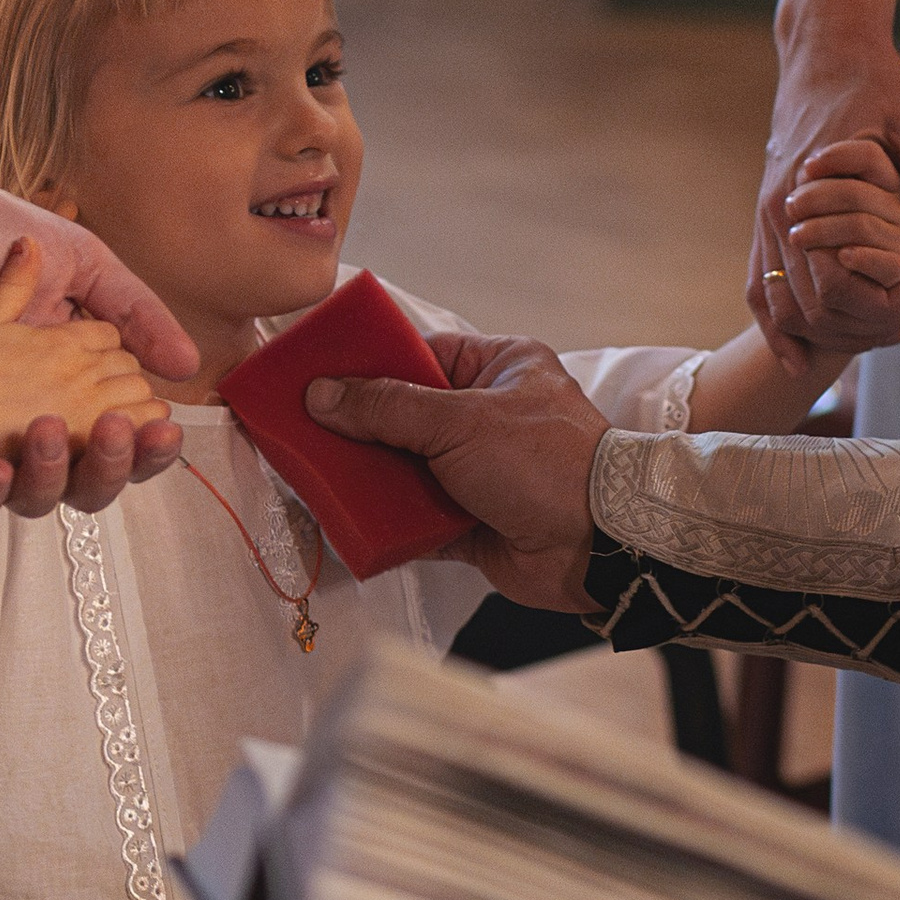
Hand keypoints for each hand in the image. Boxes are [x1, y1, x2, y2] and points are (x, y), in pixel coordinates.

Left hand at [0, 177, 193, 515]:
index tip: (160, 426)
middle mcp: (33, 414)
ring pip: (36, 497)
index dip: (146, 442)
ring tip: (50, 433)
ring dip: (53, 477)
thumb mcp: (78, 262)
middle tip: (116, 431)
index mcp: (70, 378)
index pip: (123, 433)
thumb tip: (187, 365)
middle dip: (113, 465)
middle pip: (90, 476)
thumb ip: (135, 311)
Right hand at [305, 334, 607, 612]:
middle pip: (405, 416)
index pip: (420, 355)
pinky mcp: (471, 523)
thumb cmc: (545, 463)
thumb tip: (323, 395)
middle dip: (358, 429)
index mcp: (498, 368)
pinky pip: (415, 519)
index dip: (368, 364)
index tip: (316, 373)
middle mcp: (488, 417)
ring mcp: (479, 472)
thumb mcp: (460, 421)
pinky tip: (344, 521)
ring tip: (311, 475)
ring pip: (405, 470)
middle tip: (300, 430)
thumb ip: (388, 407)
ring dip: (366, 478)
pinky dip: (385, 524)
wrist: (599, 544)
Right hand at [753, 0, 899, 368]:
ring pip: (774, 301)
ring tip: (854, 354)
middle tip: (898, 334)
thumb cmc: (881, 87)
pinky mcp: (764, 214)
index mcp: (811, 197)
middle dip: (848, 331)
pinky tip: (795, 355)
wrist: (826, 47)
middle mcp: (777, 213)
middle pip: (803, 304)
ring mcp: (765, 215)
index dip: (876, 306)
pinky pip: (758, 282)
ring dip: (811, 335)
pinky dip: (773, 323)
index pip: (835, 286)